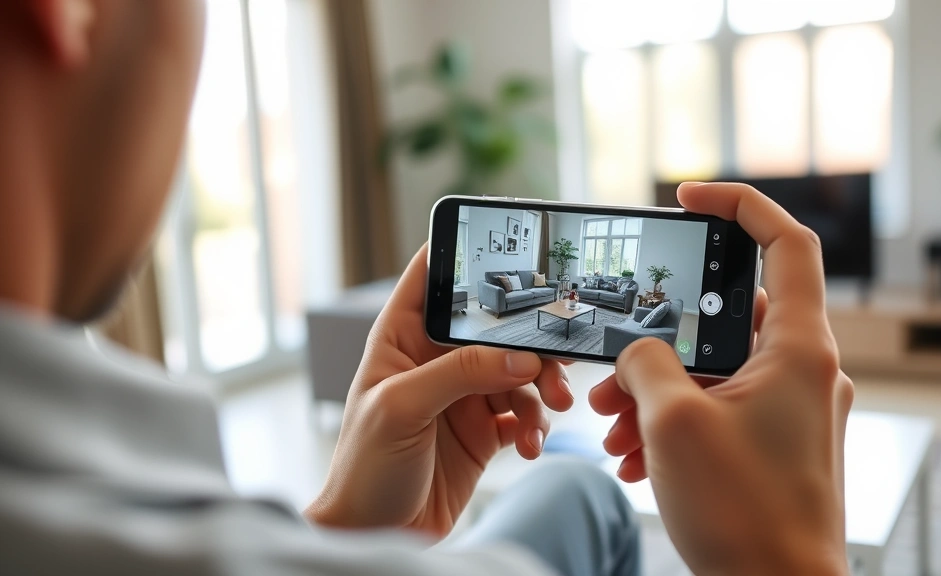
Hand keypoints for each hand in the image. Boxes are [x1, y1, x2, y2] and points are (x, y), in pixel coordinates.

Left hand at [306, 246, 572, 536]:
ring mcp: (462, 396)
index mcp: (401, 339)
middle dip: (529, 341)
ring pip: (518, 372)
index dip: (464, 256)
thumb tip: (519, 356)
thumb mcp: (401, 408)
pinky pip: (525, 415)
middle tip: (555, 361)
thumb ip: (460, 374)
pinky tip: (531, 444)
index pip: (432, 279)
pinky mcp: (484, 432)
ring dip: (542, 389)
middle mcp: (435, 362)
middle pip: (494, 329)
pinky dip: (537, 426)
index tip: (508, 249)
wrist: (375, 535)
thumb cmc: (363, 469)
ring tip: (551, 412)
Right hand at [590, 182, 853, 574]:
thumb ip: (645, 362)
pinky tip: (632, 454)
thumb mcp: (674, 423)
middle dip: (658, 342)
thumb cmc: (746, 515)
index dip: (740, 205)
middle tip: (613, 369)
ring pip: (713, 370)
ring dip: (656, 390)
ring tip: (612, 426)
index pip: (786, 243)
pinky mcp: (773, 441)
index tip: (690, 197)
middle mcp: (803, 371)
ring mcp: (790, 409)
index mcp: (799, 349)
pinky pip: (718, 408)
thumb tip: (635, 350)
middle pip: (725, 319)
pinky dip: (674, 419)